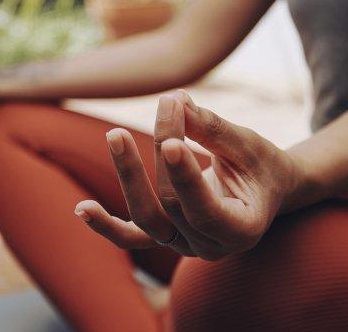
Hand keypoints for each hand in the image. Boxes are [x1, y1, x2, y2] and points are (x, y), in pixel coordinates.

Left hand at [75, 90, 304, 259]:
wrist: (266, 189)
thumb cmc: (263, 165)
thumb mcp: (248, 145)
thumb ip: (213, 129)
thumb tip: (175, 101)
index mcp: (241, 231)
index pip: (204, 210)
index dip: (185, 178)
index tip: (172, 142)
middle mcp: (209, 247)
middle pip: (171, 205)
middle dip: (163, 152)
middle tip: (168, 103)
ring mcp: (182, 245)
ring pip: (146, 218)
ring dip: (129, 175)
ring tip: (115, 135)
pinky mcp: (163, 236)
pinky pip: (130, 237)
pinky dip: (106, 225)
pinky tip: (82, 208)